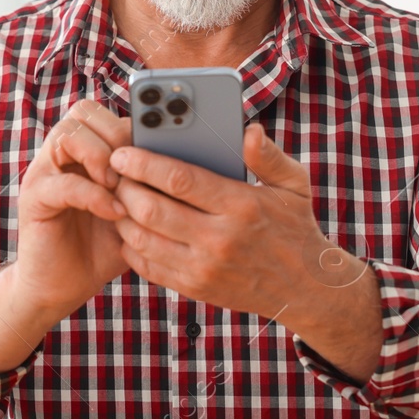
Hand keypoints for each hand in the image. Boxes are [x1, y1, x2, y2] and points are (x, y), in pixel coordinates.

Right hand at [11, 99, 132, 323]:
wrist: (63, 285)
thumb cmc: (104, 245)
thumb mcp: (135, 210)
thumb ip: (151, 184)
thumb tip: (196, 162)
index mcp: (83, 149)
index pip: (103, 110)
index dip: (129, 123)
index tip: (154, 149)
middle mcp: (60, 154)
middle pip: (83, 112)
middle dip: (115, 136)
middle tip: (134, 168)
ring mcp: (43, 172)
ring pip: (68, 136)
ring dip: (100, 158)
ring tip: (120, 187)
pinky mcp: (34, 198)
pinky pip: (63, 182)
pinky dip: (94, 195)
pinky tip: (115, 213)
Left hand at [108, 123, 381, 379]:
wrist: (305, 288)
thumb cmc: (294, 226)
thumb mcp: (293, 185)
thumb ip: (268, 155)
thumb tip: (247, 130)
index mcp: (241, 206)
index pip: (179, 180)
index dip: (144, 163)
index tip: (122, 152)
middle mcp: (219, 239)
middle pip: (151, 210)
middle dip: (123, 188)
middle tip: (113, 173)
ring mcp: (204, 268)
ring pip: (142, 239)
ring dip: (122, 216)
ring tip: (119, 197)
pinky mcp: (195, 288)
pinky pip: (148, 266)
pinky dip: (131, 245)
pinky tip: (130, 227)